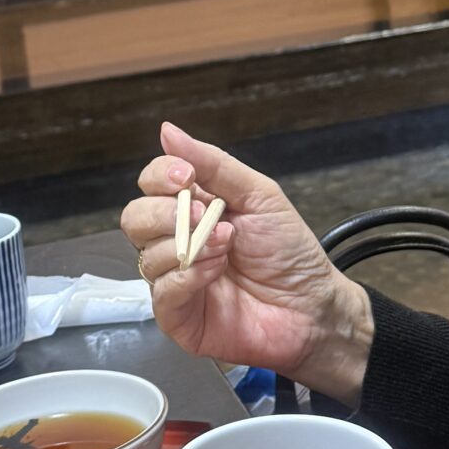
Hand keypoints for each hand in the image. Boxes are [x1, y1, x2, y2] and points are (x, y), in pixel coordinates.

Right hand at [120, 122, 373, 399]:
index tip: (186, 177)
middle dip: (166, 213)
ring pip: (146, 256)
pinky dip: (187, 277)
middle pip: (136, 218)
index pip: (150, 185)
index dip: (160, 176)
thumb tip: (168, 131)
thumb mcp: (258, 195)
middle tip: (204, 216)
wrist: (312, 305)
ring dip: (188, 246)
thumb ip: (213, 163)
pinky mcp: (179, 317)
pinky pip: (161, 293)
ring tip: (226, 246)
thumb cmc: (289, 251)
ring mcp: (175, 280)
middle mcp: (177, 243)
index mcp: (193, 209)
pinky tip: (215, 272)